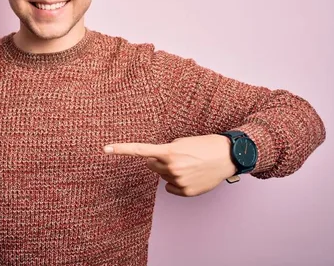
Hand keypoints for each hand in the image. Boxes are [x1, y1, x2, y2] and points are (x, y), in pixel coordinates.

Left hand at [103, 135, 236, 196]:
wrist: (228, 156)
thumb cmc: (205, 146)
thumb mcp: (182, 142)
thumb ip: (165, 151)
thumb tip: (155, 163)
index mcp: (169, 152)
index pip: (140, 151)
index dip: (122, 149)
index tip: (105, 149)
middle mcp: (172, 168)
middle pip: (151, 165)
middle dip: (158, 160)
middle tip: (176, 155)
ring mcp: (179, 182)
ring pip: (162, 177)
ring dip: (170, 170)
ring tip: (189, 164)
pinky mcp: (186, 192)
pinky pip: (171, 188)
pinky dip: (177, 182)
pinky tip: (191, 175)